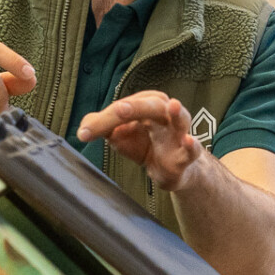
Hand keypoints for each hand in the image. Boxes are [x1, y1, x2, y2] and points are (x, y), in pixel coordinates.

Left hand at [76, 90, 204, 191]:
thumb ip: (101, 128)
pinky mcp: (187, 155)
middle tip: (118, 109)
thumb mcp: (119, 136)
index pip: (123, 108)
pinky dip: (192, 145)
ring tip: (173, 106)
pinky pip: (192, 149)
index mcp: (147, 105)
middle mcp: (165, 113)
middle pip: (151, 105)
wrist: (171, 169)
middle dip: (135, 106)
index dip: (103, 120)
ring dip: (177, 112)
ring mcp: (179, 133)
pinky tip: (188, 141)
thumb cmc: (145, 145)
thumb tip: (82, 128)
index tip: (85, 134)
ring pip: (180, 119)